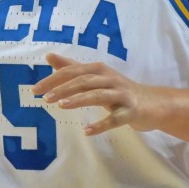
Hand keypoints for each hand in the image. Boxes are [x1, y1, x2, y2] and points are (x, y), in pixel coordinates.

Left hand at [32, 53, 165, 135]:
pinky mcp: (131, 112)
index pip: (73, 71)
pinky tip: (86, 131)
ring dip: (79, 100)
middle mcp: (110, 78)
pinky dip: (101, 125)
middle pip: (84, 81)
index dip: (53, 79)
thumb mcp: (96, 77)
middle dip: (63, 88)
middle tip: (44, 98)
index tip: (35, 90)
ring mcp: (122, 95)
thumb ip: (73, 67)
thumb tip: (49, 56)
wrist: (153, 103)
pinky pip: (115, 119)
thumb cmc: (119, 90)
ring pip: (98, 96)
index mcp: (99, 69)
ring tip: (61, 106)